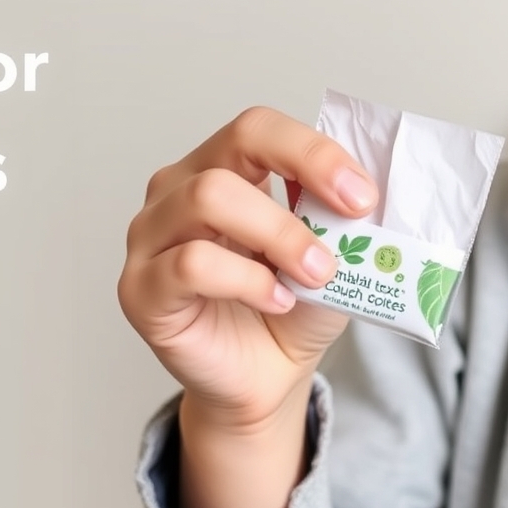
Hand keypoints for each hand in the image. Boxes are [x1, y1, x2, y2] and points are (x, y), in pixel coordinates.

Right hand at [118, 106, 378, 430]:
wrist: (266, 378)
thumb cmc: (291, 308)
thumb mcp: (332, 253)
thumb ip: (340, 215)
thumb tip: (366, 188)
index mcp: (221, 167)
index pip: (256, 129)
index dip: (313, 152)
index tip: (362, 196)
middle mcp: (176, 191)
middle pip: (230, 154)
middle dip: (299, 195)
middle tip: (341, 244)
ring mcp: (150, 237)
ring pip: (206, 199)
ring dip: (277, 237)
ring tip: (314, 276)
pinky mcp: (140, 288)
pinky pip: (190, 264)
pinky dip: (246, 281)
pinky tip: (276, 301)